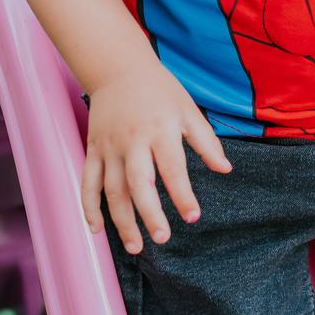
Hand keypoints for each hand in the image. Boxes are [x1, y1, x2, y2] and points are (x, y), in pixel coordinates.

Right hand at [81, 54, 231, 250]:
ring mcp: (109, 147)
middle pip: (139, 184)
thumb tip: (225, 170)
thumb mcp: (188, 110)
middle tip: (162, 238)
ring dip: (121, 221)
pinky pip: (88, 182)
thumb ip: (206, 142)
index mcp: (160, 130)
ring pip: (112, 190)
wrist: (117, 68)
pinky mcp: (93, 150)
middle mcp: (132, 141)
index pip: (173, 169)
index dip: (183, 195)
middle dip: (150, 214)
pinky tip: (96, 229)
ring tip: (135, 247)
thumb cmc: (159, 90)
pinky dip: (89, 207)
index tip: (192, 217)